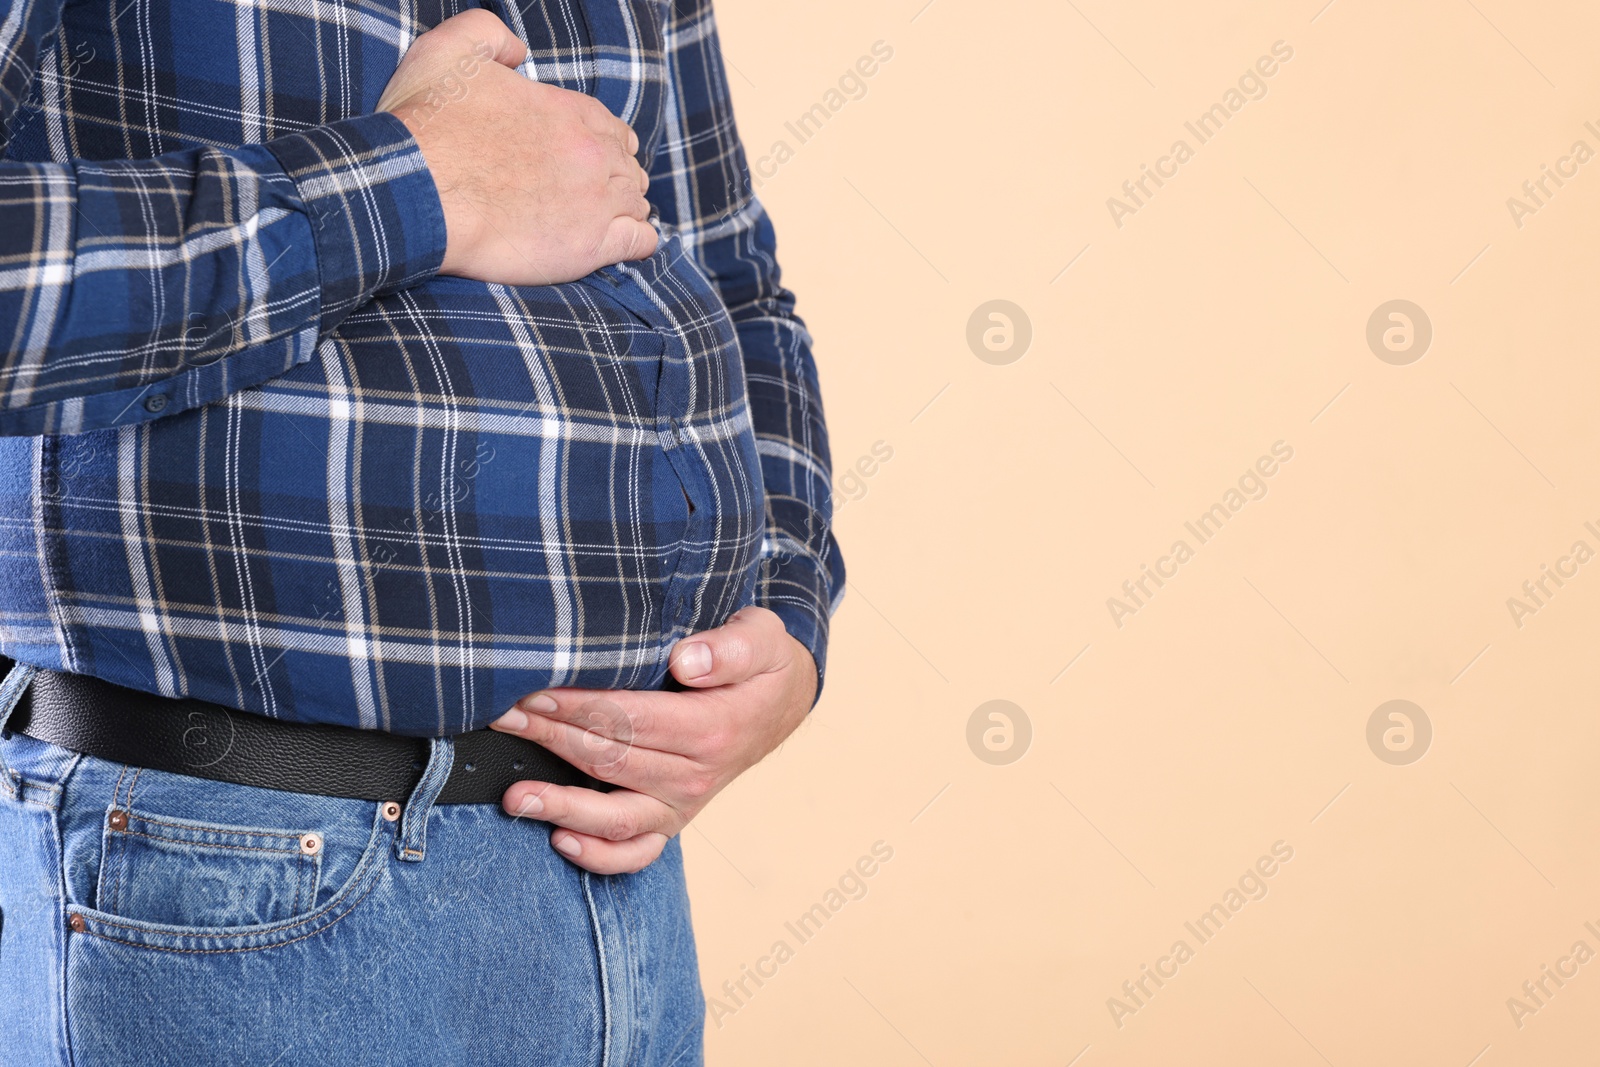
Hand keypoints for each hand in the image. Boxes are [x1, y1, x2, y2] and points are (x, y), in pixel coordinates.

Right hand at [377, 9, 656, 285]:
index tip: (583, 159)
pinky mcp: (592, 245)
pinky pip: (640, 242)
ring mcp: (598, 199)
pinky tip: (620, 245)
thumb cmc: (426, 127)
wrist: (417, 191)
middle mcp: (593, 151)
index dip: (601, 144)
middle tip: (587, 196)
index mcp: (568, 110)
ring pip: (637, 202)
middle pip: (627, 166)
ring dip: (624, 209)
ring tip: (600, 222)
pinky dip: (637, 243)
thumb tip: (519, 51)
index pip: (611, 128)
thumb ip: (489, 35)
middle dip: (614, 178)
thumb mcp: (448, 51)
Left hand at [490, 607, 816, 873]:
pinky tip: (558, 840)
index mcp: (713, 728)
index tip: (534, 691)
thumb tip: (686, 660)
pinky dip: (598, 856)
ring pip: (615, 817)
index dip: (579, 707)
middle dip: (551, 738)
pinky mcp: (672, 822)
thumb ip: (730, 648)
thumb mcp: (762, 638)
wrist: (780, 705)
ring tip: (515, 796)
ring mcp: (683, 805)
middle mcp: (696, 776)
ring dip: (561, 806)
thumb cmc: (762, 664)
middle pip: (611, 761)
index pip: (632, 719)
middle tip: (503, 718)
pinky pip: (636, 853)